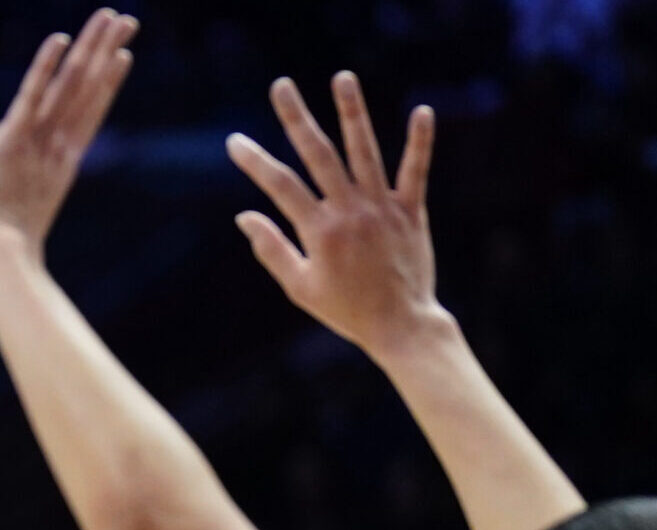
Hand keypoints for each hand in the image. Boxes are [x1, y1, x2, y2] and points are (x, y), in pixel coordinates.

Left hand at [0, 9, 139, 256]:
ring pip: (70, 84)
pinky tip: (61, 41)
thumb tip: (27, 217)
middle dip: (107, 51)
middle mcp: (57, 144)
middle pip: (88, 88)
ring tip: (112, 18)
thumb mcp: (23, 213)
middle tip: (129, 20)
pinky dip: (45, 68)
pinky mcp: (13, 138)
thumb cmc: (4, 248)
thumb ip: (29, 203)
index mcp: (61, 162)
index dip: (106, 81)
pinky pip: (31, 96)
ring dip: (91, 47)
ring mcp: (39, 139)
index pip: (88, 112)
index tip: (122, 55)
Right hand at [227, 73, 444, 356]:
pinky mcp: (411, 211)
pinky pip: (415, 171)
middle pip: (319, 155)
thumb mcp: (300, 287)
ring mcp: (382, 209)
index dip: (255, 161)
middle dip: (296, 118)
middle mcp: (350, 212)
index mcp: (320, 231)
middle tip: (281, 85)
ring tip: (342, 78)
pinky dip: (419, 142)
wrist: (401, 325)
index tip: (234, 141)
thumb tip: (244, 216)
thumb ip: (272, 249)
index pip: (280, 186)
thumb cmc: (346, 310)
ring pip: (365, 151)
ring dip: (352, 112)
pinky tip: (422, 110)